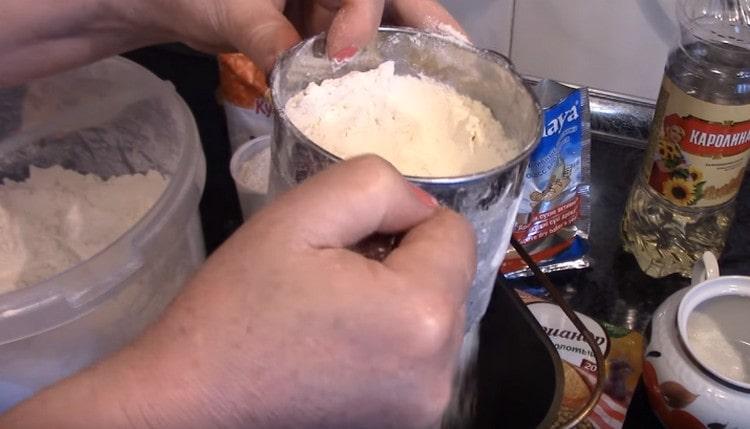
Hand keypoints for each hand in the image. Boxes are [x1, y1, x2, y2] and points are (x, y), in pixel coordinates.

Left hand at [1, 0, 463, 86]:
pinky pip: (349, 44)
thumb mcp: (227, 6)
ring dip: (396, 51)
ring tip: (430, 84)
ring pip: (374, 21)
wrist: (156, 0)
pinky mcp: (315, 23)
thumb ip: (263, 32)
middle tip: (454, 54)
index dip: (365, 9)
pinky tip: (376, 92)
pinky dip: (361, 68)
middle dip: (421, 20)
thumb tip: (293, 74)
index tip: (343, 51)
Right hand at [1, 156, 475, 428]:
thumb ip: (375, 185)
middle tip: (330, 273)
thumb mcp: (299, 215)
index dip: (400, 220)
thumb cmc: (236, 306)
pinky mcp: (408, 423)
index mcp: (423, 314)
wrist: (191, 401)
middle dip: (399, 260)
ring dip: (395, 298)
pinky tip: (336, 341)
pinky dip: (389, 338)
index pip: (454, 232)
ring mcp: (426, 405)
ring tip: (329, 309)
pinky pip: (418, 354)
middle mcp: (441, 370)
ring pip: (434, 313)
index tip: (347, 239)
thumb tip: (421, 205)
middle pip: (447, 276)